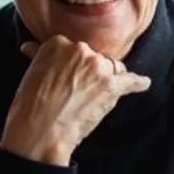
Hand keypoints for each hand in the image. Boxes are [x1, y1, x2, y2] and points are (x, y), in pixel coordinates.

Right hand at [0, 36, 151, 166]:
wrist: (39, 130)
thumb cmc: (30, 105)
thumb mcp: (31, 73)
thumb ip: (39, 57)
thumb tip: (29, 47)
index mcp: (58, 43)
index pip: (76, 50)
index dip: (76, 66)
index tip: (72, 77)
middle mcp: (79, 49)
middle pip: (96, 58)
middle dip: (92, 73)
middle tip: (81, 92)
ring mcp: (97, 66)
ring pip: (113, 68)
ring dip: (110, 80)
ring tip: (99, 97)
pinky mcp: (111, 85)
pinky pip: (131, 81)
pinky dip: (138, 83)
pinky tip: (143, 84)